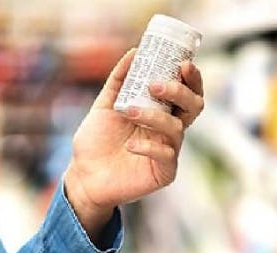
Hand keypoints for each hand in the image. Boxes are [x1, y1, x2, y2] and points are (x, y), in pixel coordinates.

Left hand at [64, 48, 203, 243]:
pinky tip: (130, 146)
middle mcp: (169, 130)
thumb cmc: (96, 142)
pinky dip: (148, 146)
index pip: (187, 92)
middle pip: (193, 107)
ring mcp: (169, 151)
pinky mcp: (164, 172)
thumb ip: (119, 80)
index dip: (192, 78)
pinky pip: (166, 155)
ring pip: (176, 128)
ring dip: (153, 116)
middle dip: (180, 92)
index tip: (184, 63)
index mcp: (162, 113)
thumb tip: (134, 52)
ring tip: (128, 111)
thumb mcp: (104, 105)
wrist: (83, 176)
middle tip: (156, 85)